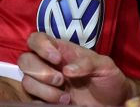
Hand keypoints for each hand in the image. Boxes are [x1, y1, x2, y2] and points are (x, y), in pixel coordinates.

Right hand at [19, 31, 133, 105]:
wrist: (114, 102)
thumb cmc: (108, 79)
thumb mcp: (105, 66)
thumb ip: (88, 62)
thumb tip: (67, 69)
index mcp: (59, 51)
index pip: (36, 39)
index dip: (40, 46)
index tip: (56, 59)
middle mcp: (47, 64)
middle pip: (25, 60)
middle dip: (40, 71)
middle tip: (60, 80)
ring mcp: (44, 83)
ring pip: (27, 81)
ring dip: (44, 90)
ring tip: (66, 98)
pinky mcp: (44, 99)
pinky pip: (31, 98)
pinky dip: (42, 101)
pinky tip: (59, 104)